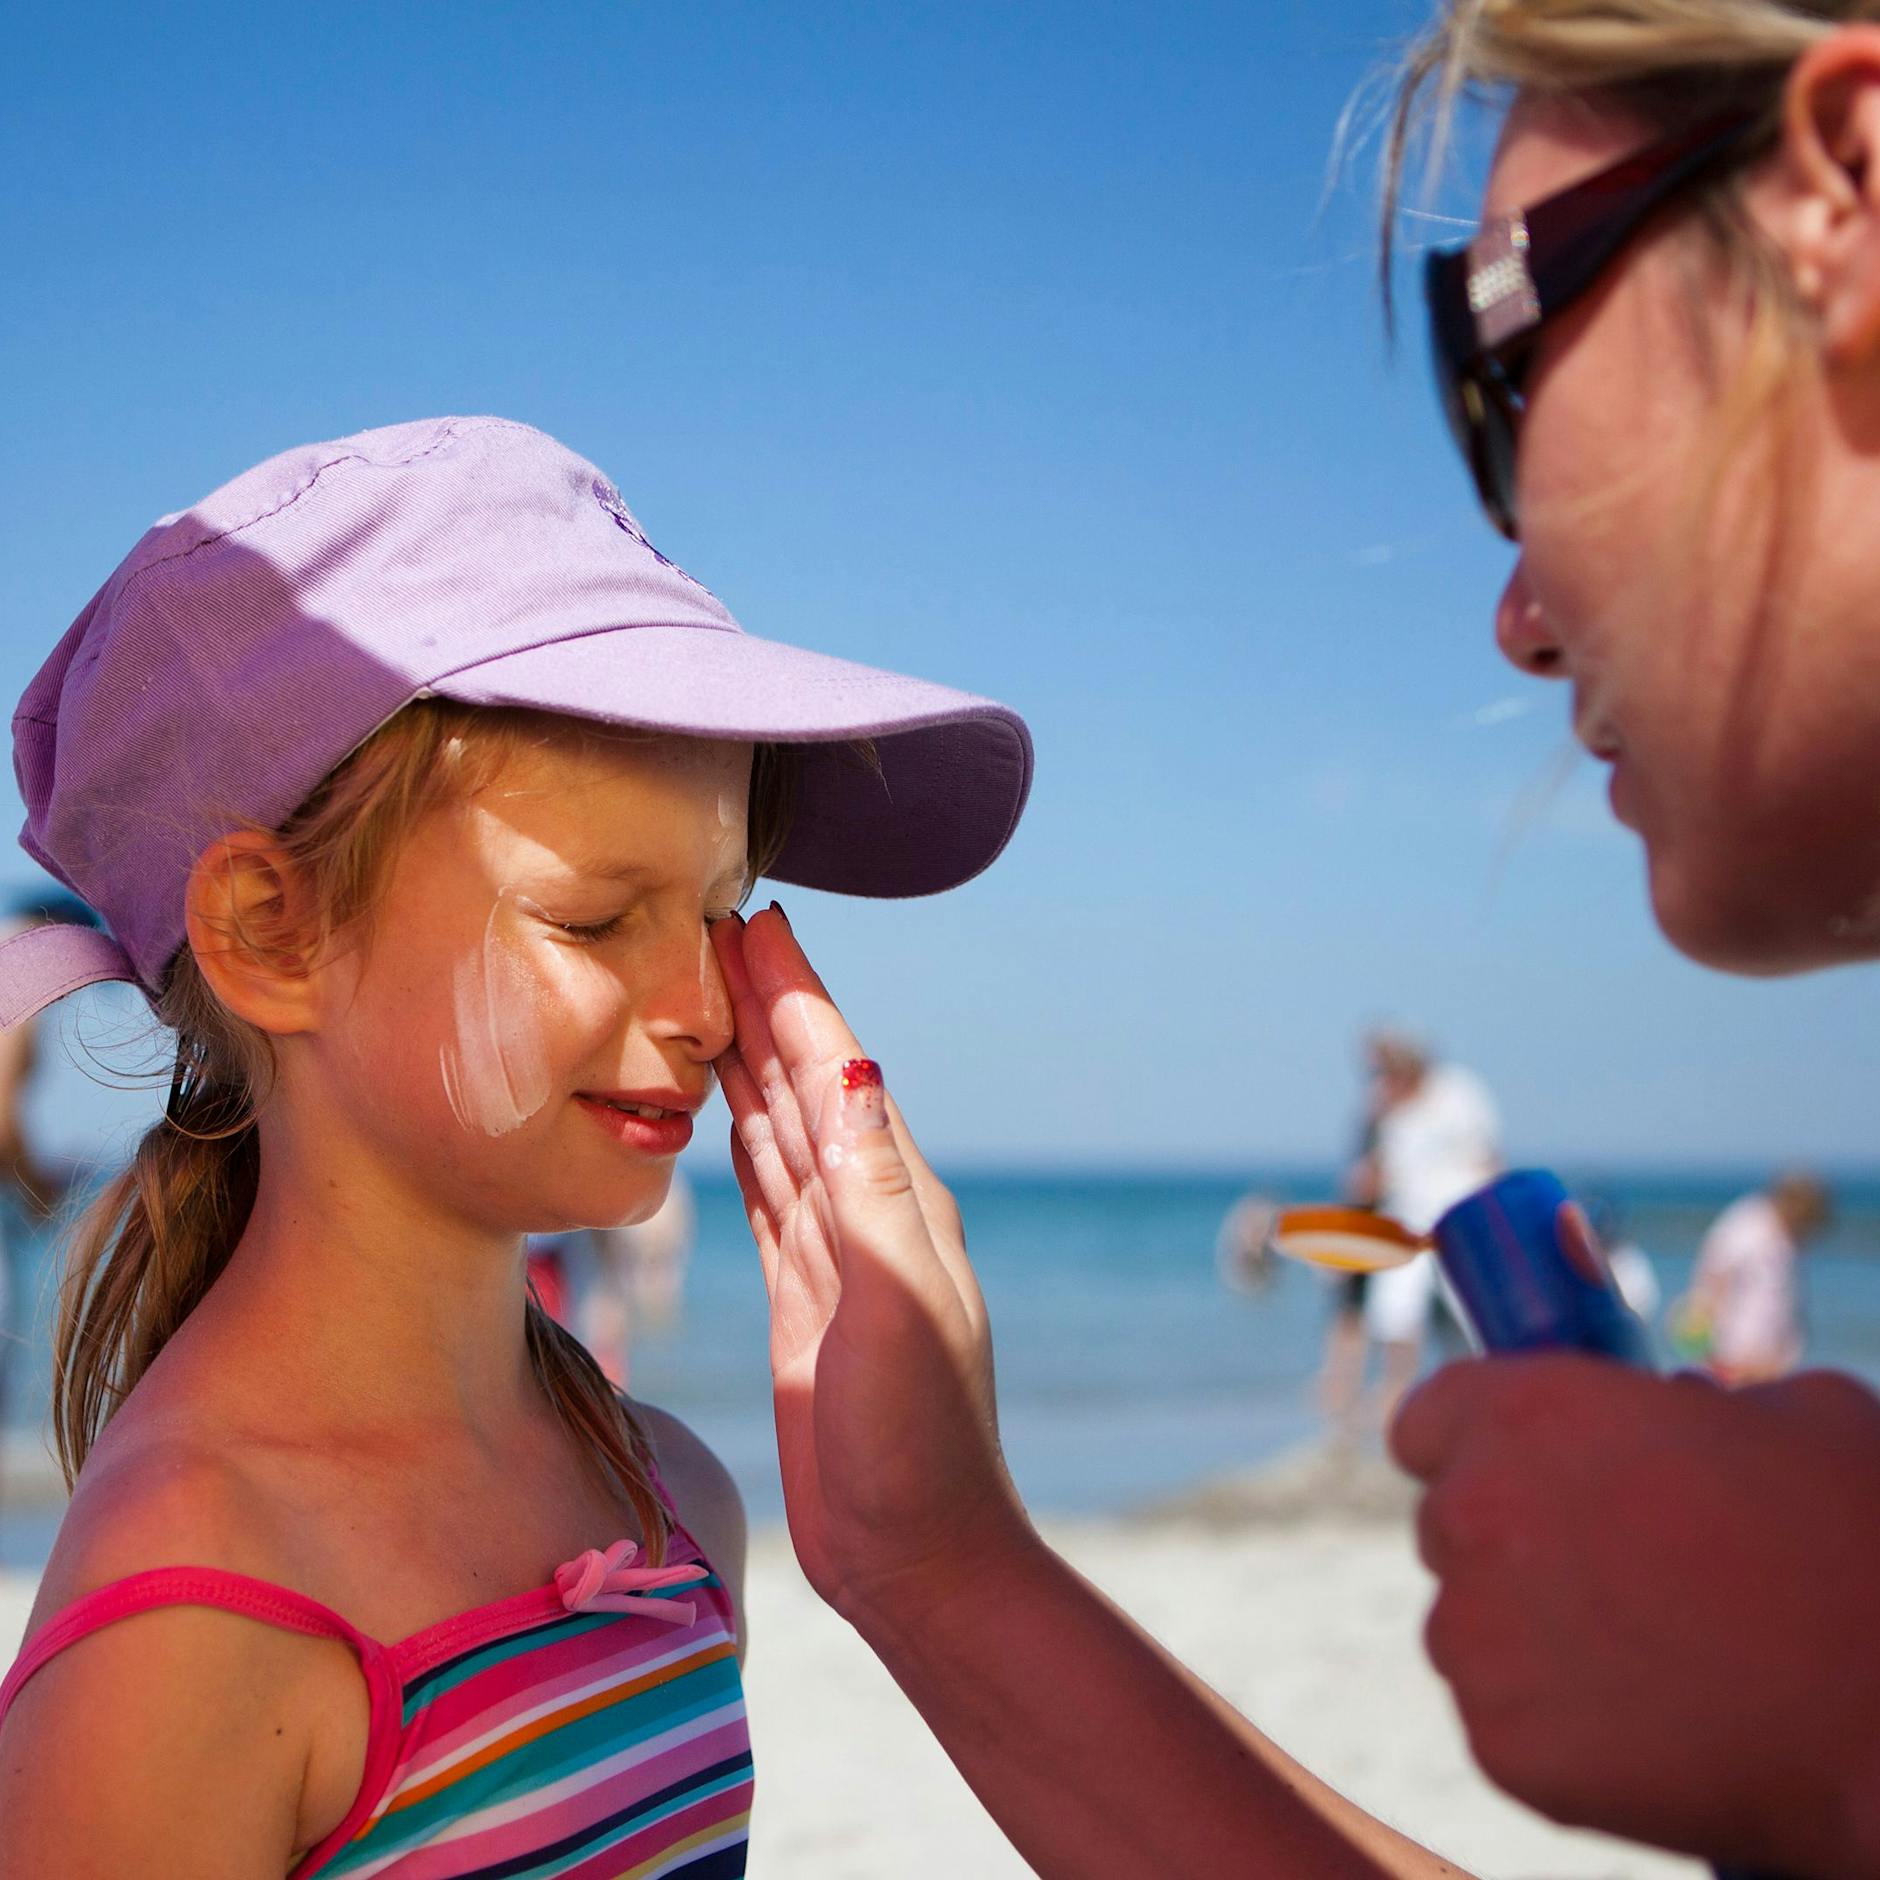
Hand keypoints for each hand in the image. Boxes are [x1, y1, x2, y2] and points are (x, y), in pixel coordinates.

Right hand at [709, 907, 1030, 1625]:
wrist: (913, 1548)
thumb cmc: (916, 1437)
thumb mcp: (898, 1301)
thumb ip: (869, 1187)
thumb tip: (852, 1070)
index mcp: (900, 1196)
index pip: (839, 1072)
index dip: (799, 997)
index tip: (760, 923)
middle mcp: (869, 1208)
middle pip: (805, 1082)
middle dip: (766, 1005)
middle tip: (718, 929)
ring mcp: (833, 1250)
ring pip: (780, 1126)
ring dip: (749, 1058)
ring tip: (711, 993)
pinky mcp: (801, 1293)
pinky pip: (766, 1189)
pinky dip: (742, 1135)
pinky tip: (725, 1104)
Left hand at [1392, 1355, 1879, 1874]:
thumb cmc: (1856, 1547)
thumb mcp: (1784, 1415)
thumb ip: (1684, 1408)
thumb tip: (1668, 1416)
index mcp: (1526, 1413)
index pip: (1428, 1422)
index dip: (1471, 1447)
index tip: (1518, 1473)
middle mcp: (1475, 1514)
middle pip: (1449, 1528)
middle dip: (1513, 1546)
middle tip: (1616, 1577)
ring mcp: (1477, 1636)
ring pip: (1471, 1629)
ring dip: (1530, 1638)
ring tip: (1650, 1657)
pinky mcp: (1501, 1746)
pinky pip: (1505, 1721)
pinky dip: (1560, 1726)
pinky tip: (1652, 1724)